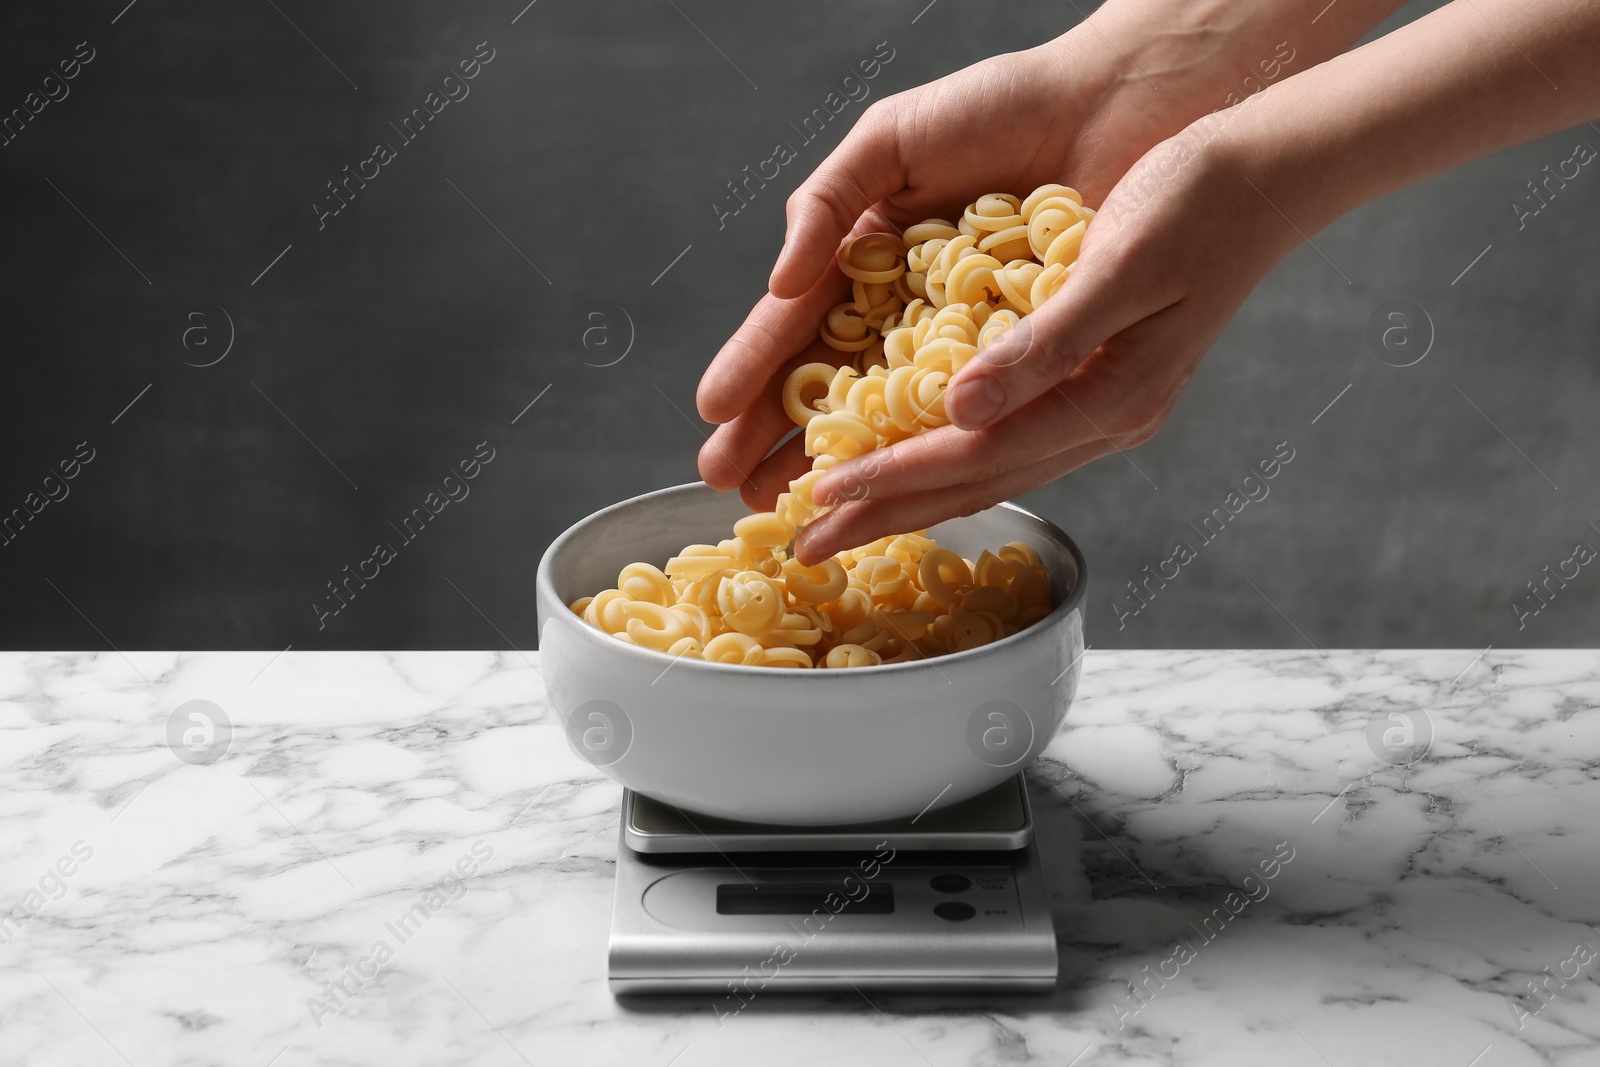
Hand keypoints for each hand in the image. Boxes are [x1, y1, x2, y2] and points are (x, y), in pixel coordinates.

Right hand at [693, 13, 1268, 513]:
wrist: (1112, 102)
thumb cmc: (1000, 108)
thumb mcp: (890, 140)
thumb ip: (826, 201)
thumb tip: (780, 282)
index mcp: (864, 260)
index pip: (796, 328)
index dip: (754, 374)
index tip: (714, 419)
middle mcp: (907, 311)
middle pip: (830, 386)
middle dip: (779, 439)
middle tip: (734, 487)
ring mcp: (962, 340)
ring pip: (890, 411)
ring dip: (846, 459)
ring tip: (797, 501)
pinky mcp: (1022, 357)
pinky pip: (972, 408)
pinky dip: (931, 443)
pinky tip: (893, 476)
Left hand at [797, 122, 1306, 561]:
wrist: (1268, 175)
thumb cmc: (1198, 202)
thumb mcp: (1123, 264)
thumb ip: (1044, 346)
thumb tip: (962, 410)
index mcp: (1110, 397)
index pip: (976, 456)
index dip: (893, 478)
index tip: (819, 496)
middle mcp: (1105, 418)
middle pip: (974, 483)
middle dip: (885, 514)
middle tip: (804, 545)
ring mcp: (1104, 408)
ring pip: (987, 470)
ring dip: (909, 497)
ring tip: (842, 519)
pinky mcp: (1098, 385)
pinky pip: (1007, 442)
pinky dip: (948, 460)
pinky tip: (914, 462)